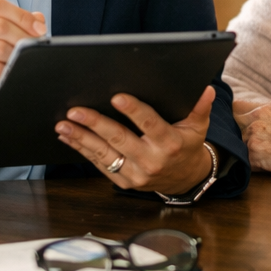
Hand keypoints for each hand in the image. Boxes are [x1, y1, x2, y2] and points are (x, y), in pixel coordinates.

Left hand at [55, 87, 215, 195]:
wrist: (184, 179)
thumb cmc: (188, 146)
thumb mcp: (199, 127)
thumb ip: (200, 107)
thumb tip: (206, 89)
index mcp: (170, 143)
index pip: (150, 124)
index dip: (133, 111)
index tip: (117, 97)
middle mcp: (151, 160)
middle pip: (120, 139)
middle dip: (96, 124)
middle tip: (77, 111)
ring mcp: (135, 173)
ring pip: (104, 154)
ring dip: (82, 138)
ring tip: (64, 124)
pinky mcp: (123, 181)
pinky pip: (99, 164)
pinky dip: (83, 150)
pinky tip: (70, 137)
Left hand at [233, 99, 270, 178]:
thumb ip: (270, 120)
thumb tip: (257, 127)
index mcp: (267, 108)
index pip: (236, 107)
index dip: (233, 118)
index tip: (233, 127)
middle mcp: (258, 117)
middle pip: (230, 124)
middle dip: (232, 135)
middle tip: (236, 146)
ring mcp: (254, 134)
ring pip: (235, 144)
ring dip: (239, 152)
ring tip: (254, 160)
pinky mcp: (255, 153)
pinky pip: (242, 161)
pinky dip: (248, 166)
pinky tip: (259, 169)